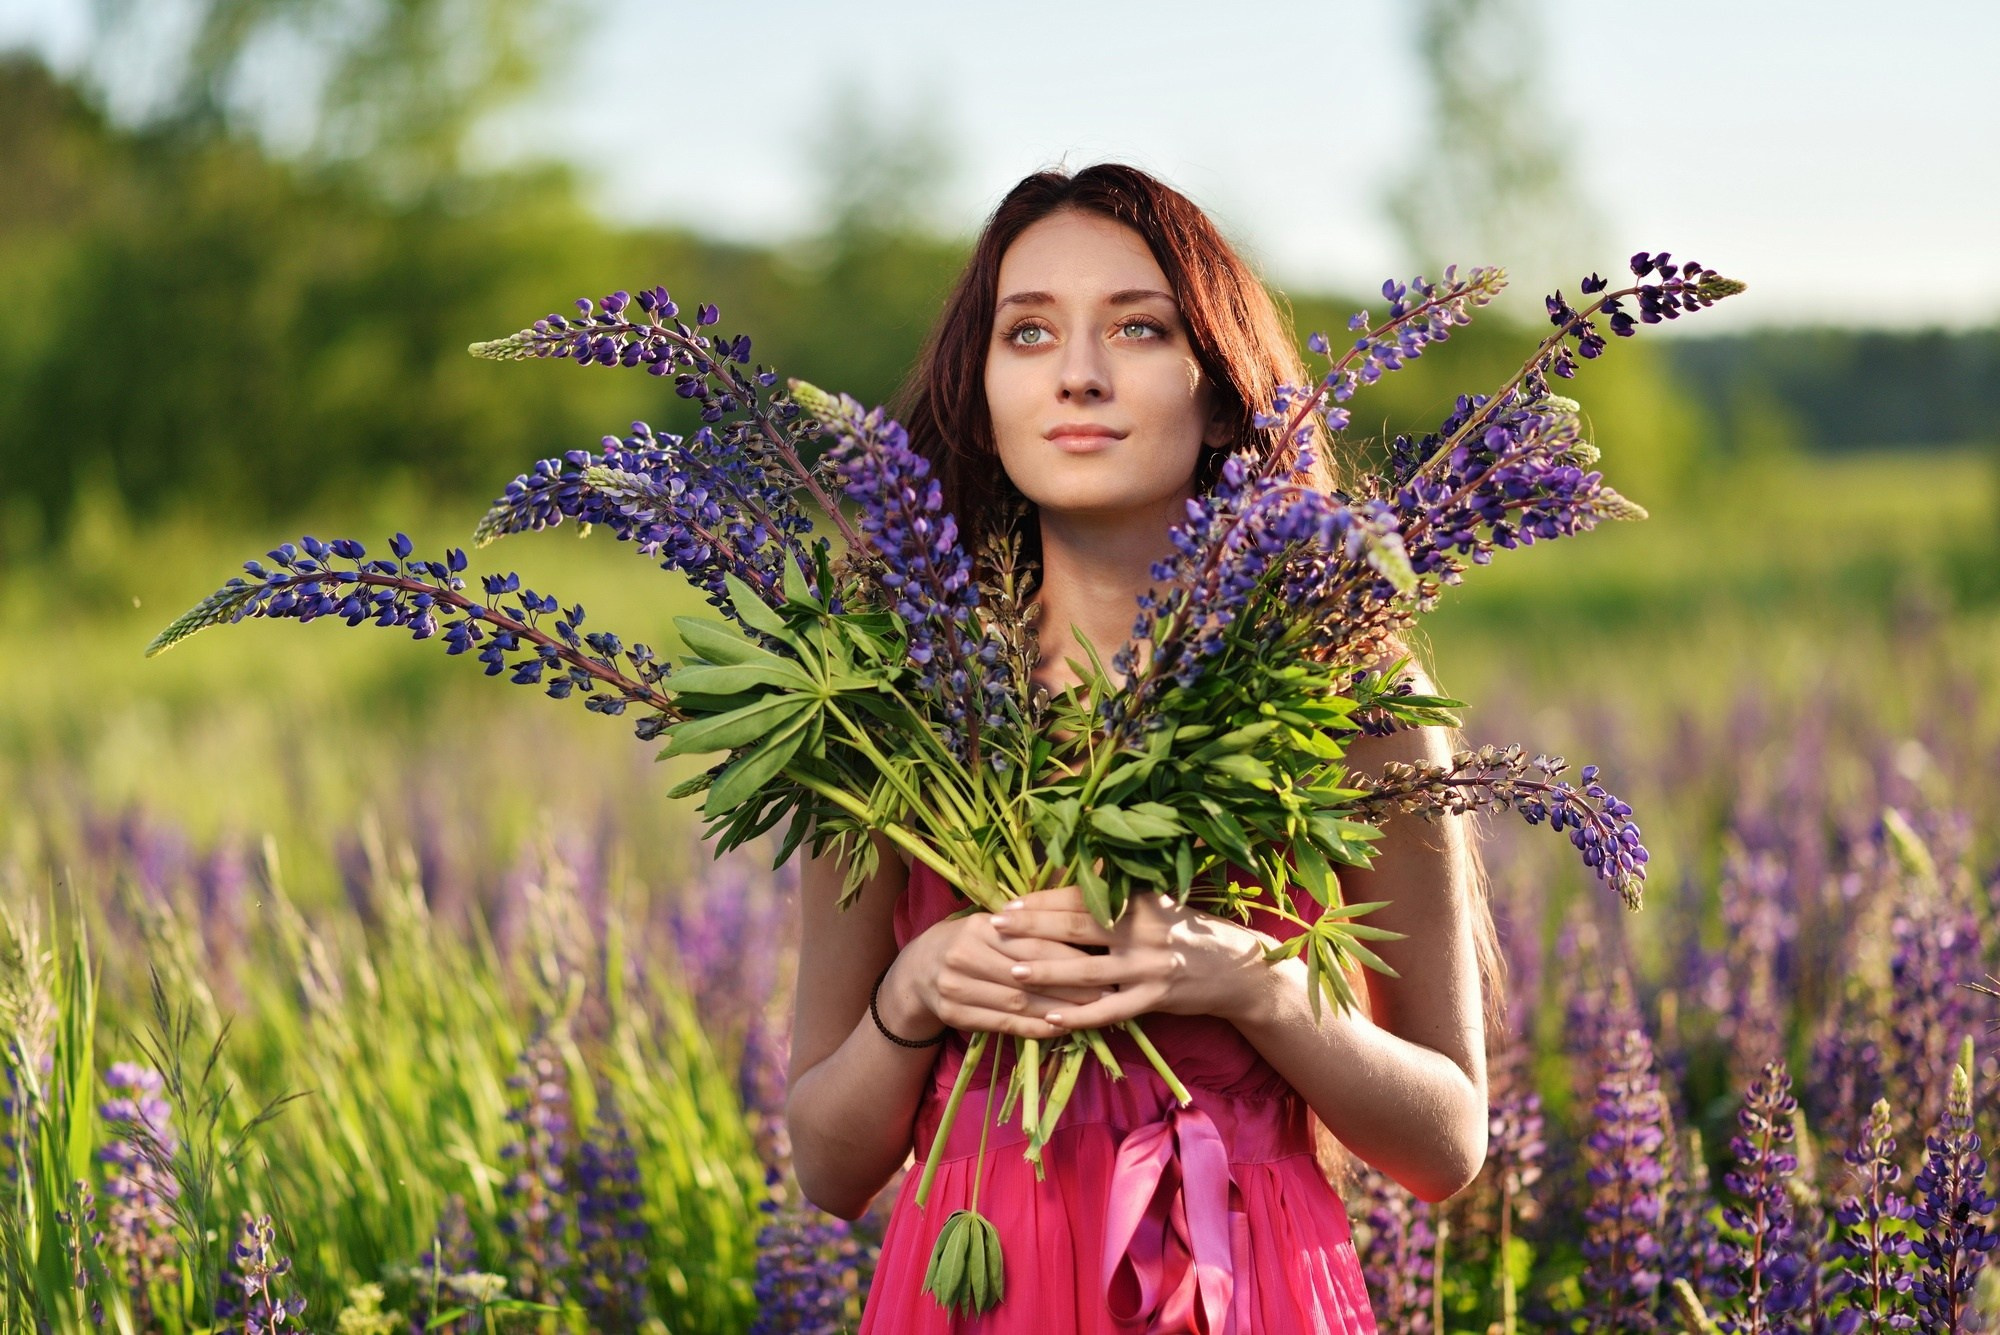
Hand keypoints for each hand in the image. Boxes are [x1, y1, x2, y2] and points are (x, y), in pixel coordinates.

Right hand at [884, 907, 1111, 1041]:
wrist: (916, 972)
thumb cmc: (966, 941)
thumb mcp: (989, 922)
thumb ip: (1029, 920)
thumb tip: (1080, 906)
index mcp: (977, 926)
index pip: (1031, 942)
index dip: (1069, 954)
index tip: (1102, 959)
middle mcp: (963, 956)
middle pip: (1027, 975)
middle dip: (1071, 985)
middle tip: (1108, 990)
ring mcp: (956, 988)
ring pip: (1017, 1002)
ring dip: (1058, 1010)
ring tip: (1092, 1012)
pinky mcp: (955, 1015)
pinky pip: (1003, 1024)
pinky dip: (1035, 1028)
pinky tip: (1061, 1027)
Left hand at [989, 885, 1277, 1030]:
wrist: (1239, 970)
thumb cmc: (1191, 931)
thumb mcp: (1160, 901)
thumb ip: (1122, 889)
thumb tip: (1079, 868)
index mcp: (1141, 900)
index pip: (1083, 897)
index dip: (1045, 899)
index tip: (1012, 902)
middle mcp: (1143, 930)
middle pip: (1078, 928)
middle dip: (1033, 927)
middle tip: (996, 926)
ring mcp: (1149, 966)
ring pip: (1088, 971)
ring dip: (1047, 972)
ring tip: (1011, 971)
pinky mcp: (1155, 999)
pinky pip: (1110, 1010)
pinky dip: (1079, 1016)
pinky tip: (1051, 1019)